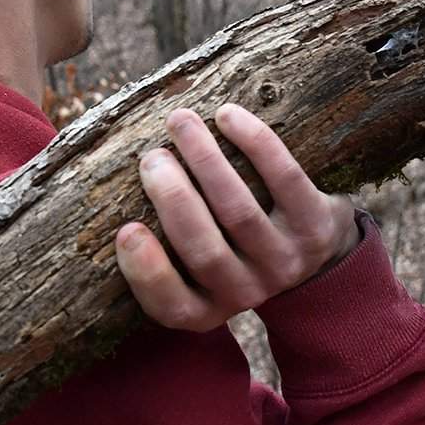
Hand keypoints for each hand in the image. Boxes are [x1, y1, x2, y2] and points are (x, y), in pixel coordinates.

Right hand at [116, 104, 359, 331]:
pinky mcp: (316, 226)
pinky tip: (227, 115)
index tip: (126, 229)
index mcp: (207, 308)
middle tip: (150, 157)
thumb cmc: (232, 245)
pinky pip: (285, 179)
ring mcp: (286, 262)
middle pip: (204, 251)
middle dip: (173, 198)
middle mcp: (247, 293)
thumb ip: (160, 245)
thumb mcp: (199, 267)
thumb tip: (106, 190)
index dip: (147, 272)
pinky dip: (255, 143)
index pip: (172, 306)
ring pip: (239, 211)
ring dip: (205, 161)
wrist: (318, 250)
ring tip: (180, 122)